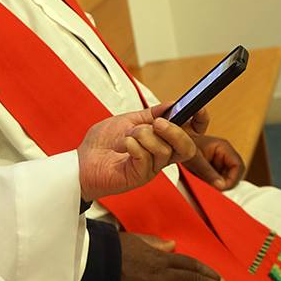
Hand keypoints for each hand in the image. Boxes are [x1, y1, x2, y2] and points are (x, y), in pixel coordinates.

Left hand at [77, 105, 195, 200]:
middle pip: (187, 147)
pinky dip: (135, 146)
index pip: (190, 134)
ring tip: (128, 136)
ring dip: (144, 136)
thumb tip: (172, 104)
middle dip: (175, 131)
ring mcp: (151, 167)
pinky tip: (124, 145)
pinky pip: (146, 159)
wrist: (81, 161)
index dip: (199, 122)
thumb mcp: (127, 120)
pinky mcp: (139, 177)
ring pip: (164, 150)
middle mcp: (160, 155)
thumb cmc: (102, 143)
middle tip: (157, 123)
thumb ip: (150, 114)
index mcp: (160, 140)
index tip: (198, 109)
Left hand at [183, 133, 244, 190]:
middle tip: (211, 189)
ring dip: (216, 185)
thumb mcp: (194, 159)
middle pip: (234, 175)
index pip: (238, 166)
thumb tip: (221, 186)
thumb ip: (207, 172)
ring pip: (226, 180)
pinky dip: (211, 185)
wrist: (172, 146)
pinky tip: (201, 182)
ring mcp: (219, 163)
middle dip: (224, 184)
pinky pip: (217, 182)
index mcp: (223, 147)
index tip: (221, 188)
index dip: (232, 179)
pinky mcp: (213, 170)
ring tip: (202, 183)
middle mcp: (224, 155)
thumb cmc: (182, 145)